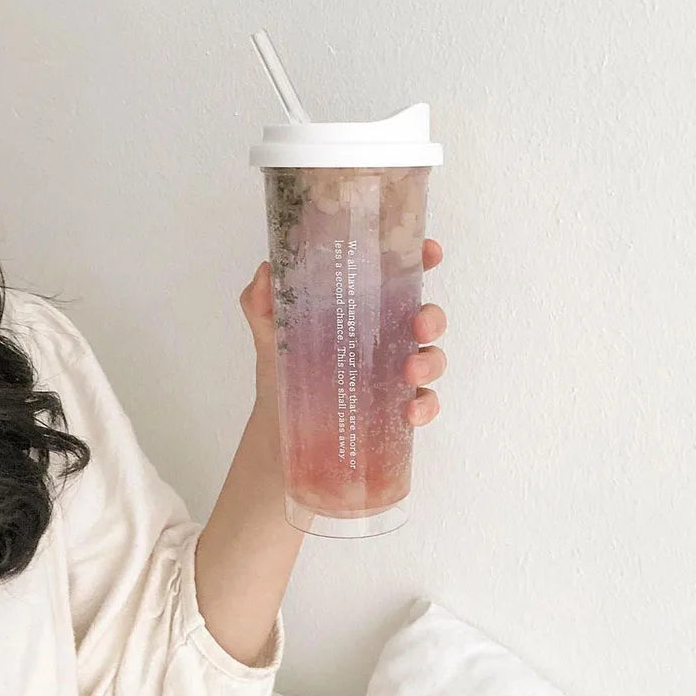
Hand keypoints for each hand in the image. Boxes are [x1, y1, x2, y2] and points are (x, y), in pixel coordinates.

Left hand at [196, 242, 445, 665]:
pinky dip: (425, 408)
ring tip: (410, 374)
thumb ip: (263, 307)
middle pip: (422, 320)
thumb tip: (267, 271)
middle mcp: (382, 342)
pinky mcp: (395, 416)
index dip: (416, 261)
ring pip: (430, 362)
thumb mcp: (270, 342)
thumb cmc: (282, 383)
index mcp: (358, 315)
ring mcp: (392, 380)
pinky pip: (423, 407)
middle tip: (419, 326)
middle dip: (431, 317)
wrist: (278, 444)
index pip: (395, 281)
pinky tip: (411, 414)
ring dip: (431, 363)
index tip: (427, 251)